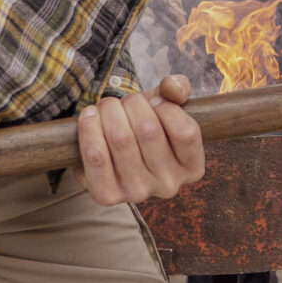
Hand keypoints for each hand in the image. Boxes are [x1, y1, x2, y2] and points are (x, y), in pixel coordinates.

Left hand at [75, 74, 202, 204]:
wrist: (112, 156)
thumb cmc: (146, 127)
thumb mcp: (167, 107)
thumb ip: (178, 90)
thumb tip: (173, 86)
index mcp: (192, 168)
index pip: (186, 133)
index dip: (167, 108)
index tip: (154, 100)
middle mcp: (169, 185)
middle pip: (149, 130)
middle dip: (132, 104)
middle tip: (125, 101)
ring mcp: (138, 193)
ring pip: (121, 139)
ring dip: (109, 111)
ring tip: (107, 106)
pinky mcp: (108, 195)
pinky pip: (96, 157)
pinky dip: (89, 129)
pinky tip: (89, 115)